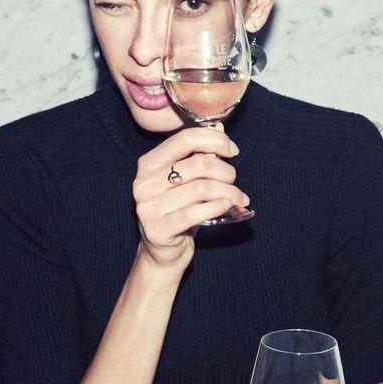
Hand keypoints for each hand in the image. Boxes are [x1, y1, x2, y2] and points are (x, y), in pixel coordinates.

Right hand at [133, 127, 248, 269]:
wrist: (162, 251)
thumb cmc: (178, 210)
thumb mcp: (185, 181)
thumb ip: (198, 157)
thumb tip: (220, 132)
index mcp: (149, 163)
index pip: (184, 139)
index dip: (213, 140)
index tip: (232, 149)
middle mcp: (144, 182)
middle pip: (197, 165)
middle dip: (225, 171)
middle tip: (234, 180)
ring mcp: (148, 207)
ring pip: (201, 189)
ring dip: (228, 192)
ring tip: (238, 197)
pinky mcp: (158, 229)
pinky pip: (196, 212)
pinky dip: (218, 206)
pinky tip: (228, 206)